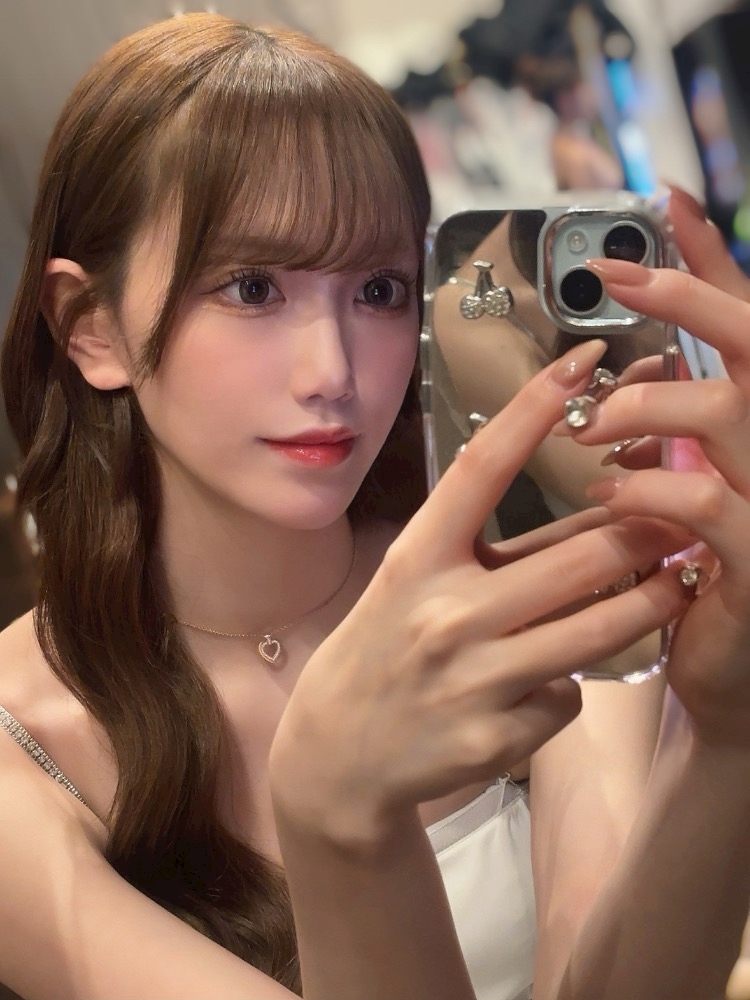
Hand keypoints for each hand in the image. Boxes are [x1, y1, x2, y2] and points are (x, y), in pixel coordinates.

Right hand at [269, 339, 691, 849]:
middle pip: (575, 556)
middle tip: (689, 510)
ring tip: (683, 580)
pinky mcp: (495, 739)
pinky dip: (569, 687)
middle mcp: (442, 611)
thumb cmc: (383, 646)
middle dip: (647, 529)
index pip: (481, 467)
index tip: (585, 356)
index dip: (535, 406)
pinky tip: (545, 688)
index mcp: (415, 557)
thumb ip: (494, 549)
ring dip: (651, 603)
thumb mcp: (416, 582)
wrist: (337, 753)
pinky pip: (567, 697)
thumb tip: (596, 506)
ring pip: (597, 630)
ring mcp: (471, 679)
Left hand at [555, 188, 749, 748]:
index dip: (712, 261)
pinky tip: (613, 495)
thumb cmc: (708, 574)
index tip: (666, 203)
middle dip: (692, 298)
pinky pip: (708, 503)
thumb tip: (646, 369)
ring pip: (731, 413)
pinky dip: (651, 489)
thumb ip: (680, 426)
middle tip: (618, 274)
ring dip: (647, 409)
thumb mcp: (696, 484)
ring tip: (594, 430)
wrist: (733, 676)